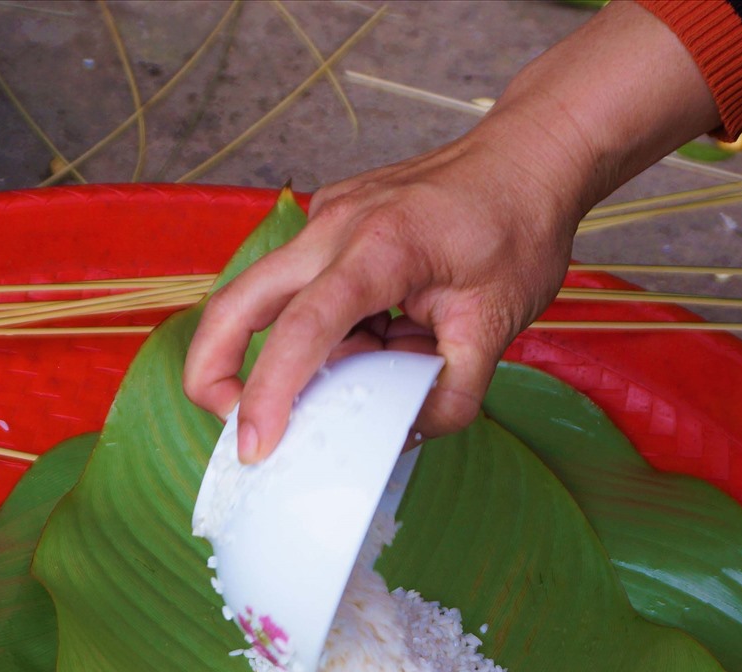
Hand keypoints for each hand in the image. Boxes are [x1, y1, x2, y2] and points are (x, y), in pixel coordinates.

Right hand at [182, 132, 578, 459]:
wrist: (529, 155)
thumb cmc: (517, 227)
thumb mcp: (497, 326)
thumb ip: (448, 394)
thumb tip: (401, 435)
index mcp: (380, 246)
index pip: (303, 329)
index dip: (270, 394)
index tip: (255, 446)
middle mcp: (336, 226)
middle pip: (236, 303)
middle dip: (213, 372)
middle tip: (233, 427)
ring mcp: (326, 221)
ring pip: (263, 298)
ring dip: (292, 352)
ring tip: (365, 365)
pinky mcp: (329, 225)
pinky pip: (303, 289)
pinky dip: (327, 329)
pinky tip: (380, 333)